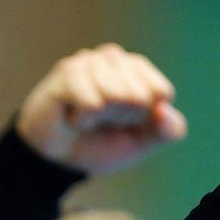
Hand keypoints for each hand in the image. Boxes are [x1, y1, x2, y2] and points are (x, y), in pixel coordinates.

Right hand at [14, 44, 187, 174]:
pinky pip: (92, 100)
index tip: (124, 124)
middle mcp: (116, 59)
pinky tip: (73, 116)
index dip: (144, 119)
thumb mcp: (139, 145)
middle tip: (99, 122)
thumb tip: (166, 110)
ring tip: (85, 119)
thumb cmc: (97, 145)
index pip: (161, 92)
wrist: (54, 160)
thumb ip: (165, 132)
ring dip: (100, 118)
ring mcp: (91, 61)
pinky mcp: (68, 70)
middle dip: (120, 119)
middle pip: (139, 95)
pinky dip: (84, 117)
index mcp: (139, 72)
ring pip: (116, 94)